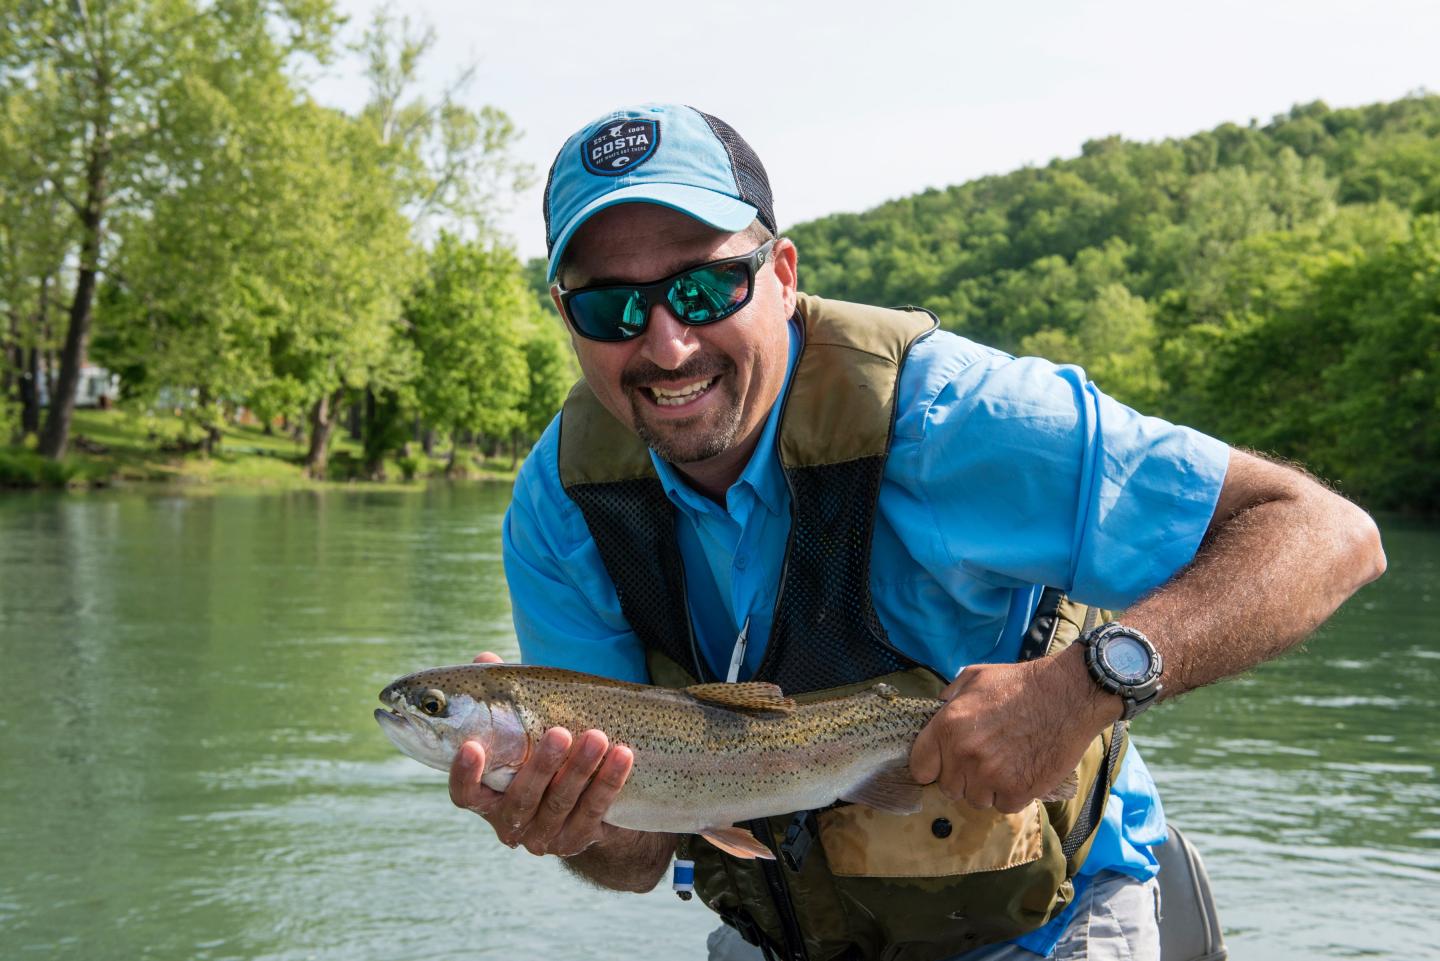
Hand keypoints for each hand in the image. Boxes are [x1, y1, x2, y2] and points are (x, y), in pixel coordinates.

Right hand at [447, 652, 634, 856]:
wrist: (584, 805)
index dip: (465, 775)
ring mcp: (543, 837)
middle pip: (522, 799)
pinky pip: (594, 812)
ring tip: (598, 736)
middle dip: (541, 765)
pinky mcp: (577, 841)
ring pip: (560, 805)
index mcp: (488, 798)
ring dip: (580, 769)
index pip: (466, 794)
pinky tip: (623, 755)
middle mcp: (510, 824)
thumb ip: (502, 699)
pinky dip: (608, 782)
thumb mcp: (522, 730)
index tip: (472, 746)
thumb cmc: (541, 757)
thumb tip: (485, 659)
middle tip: (560, 732)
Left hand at [908, 648, 1118, 812]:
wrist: (1067, 695)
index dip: (931, 767)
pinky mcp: (1018, 791)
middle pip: (949, 788)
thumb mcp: (975, 677)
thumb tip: (938, 710)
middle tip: (983, 761)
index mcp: (948, 727)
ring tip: (1005, 765)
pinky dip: (1011, 795)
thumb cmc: (1020, 683)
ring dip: (986, 788)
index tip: (942, 765)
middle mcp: (964, 754)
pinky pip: (1003, 805)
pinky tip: (1021, 773)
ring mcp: (991, 776)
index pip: (920, 767)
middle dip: (962, 777)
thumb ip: (950, 697)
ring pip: (975, 800)